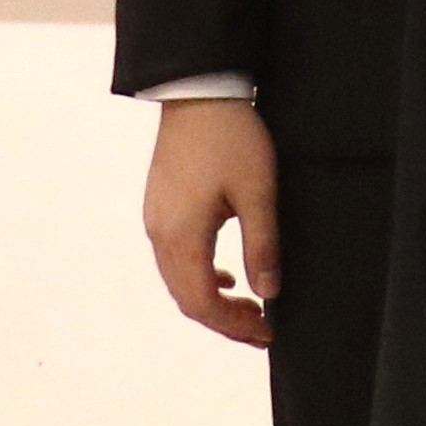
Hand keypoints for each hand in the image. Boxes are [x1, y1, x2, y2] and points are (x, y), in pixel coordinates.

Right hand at [143, 101, 284, 350]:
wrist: (199, 94)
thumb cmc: (232, 138)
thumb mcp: (258, 192)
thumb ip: (263, 244)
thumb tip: (268, 291)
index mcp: (181, 235)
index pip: (201, 302)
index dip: (233, 324)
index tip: (267, 332)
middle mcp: (160, 234)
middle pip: (186, 298)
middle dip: (224, 320)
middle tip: (263, 329)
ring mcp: (156, 221)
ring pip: (179, 280)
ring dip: (213, 299)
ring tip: (251, 307)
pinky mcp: (161, 208)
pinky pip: (175, 258)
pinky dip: (201, 276)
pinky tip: (229, 274)